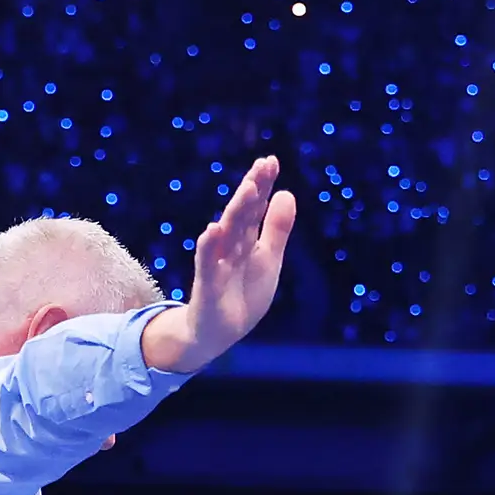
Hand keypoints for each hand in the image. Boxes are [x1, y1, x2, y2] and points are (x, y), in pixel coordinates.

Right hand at [143, 156, 299, 373]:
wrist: (218, 334)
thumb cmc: (243, 294)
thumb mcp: (268, 259)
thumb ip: (277, 228)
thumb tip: (287, 192)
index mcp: (247, 240)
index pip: (256, 207)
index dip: (263, 185)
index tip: (271, 160)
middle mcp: (231, 246)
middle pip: (243, 213)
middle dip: (253, 189)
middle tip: (263, 164)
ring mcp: (218, 264)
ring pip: (228, 233)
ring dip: (237, 210)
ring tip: (249, 187)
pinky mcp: (207, 285)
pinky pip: (207, 263)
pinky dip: (209, 246)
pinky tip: (213, 229)